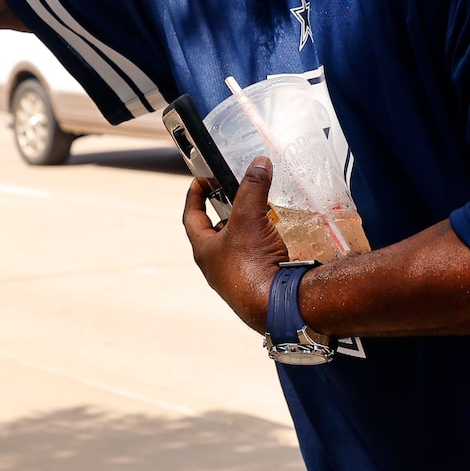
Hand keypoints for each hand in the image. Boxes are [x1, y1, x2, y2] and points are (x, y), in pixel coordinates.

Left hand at [182, 157, 286, 332]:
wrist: (275, 306)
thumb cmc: (250, 266)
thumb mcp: (248, 218)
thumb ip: (252, 188)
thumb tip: (259, 164)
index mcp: (204, 250)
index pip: (191, 216)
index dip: (195, 196)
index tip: (200, 180)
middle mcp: (216, 266)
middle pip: (216, 231)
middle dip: (227, 212)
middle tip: (237, 195)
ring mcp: (236, 277)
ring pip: (238, 246)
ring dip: (248, 229)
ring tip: (262, 213)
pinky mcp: (257, 284)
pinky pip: (257, 258)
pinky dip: (264, 244)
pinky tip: (277, 238)